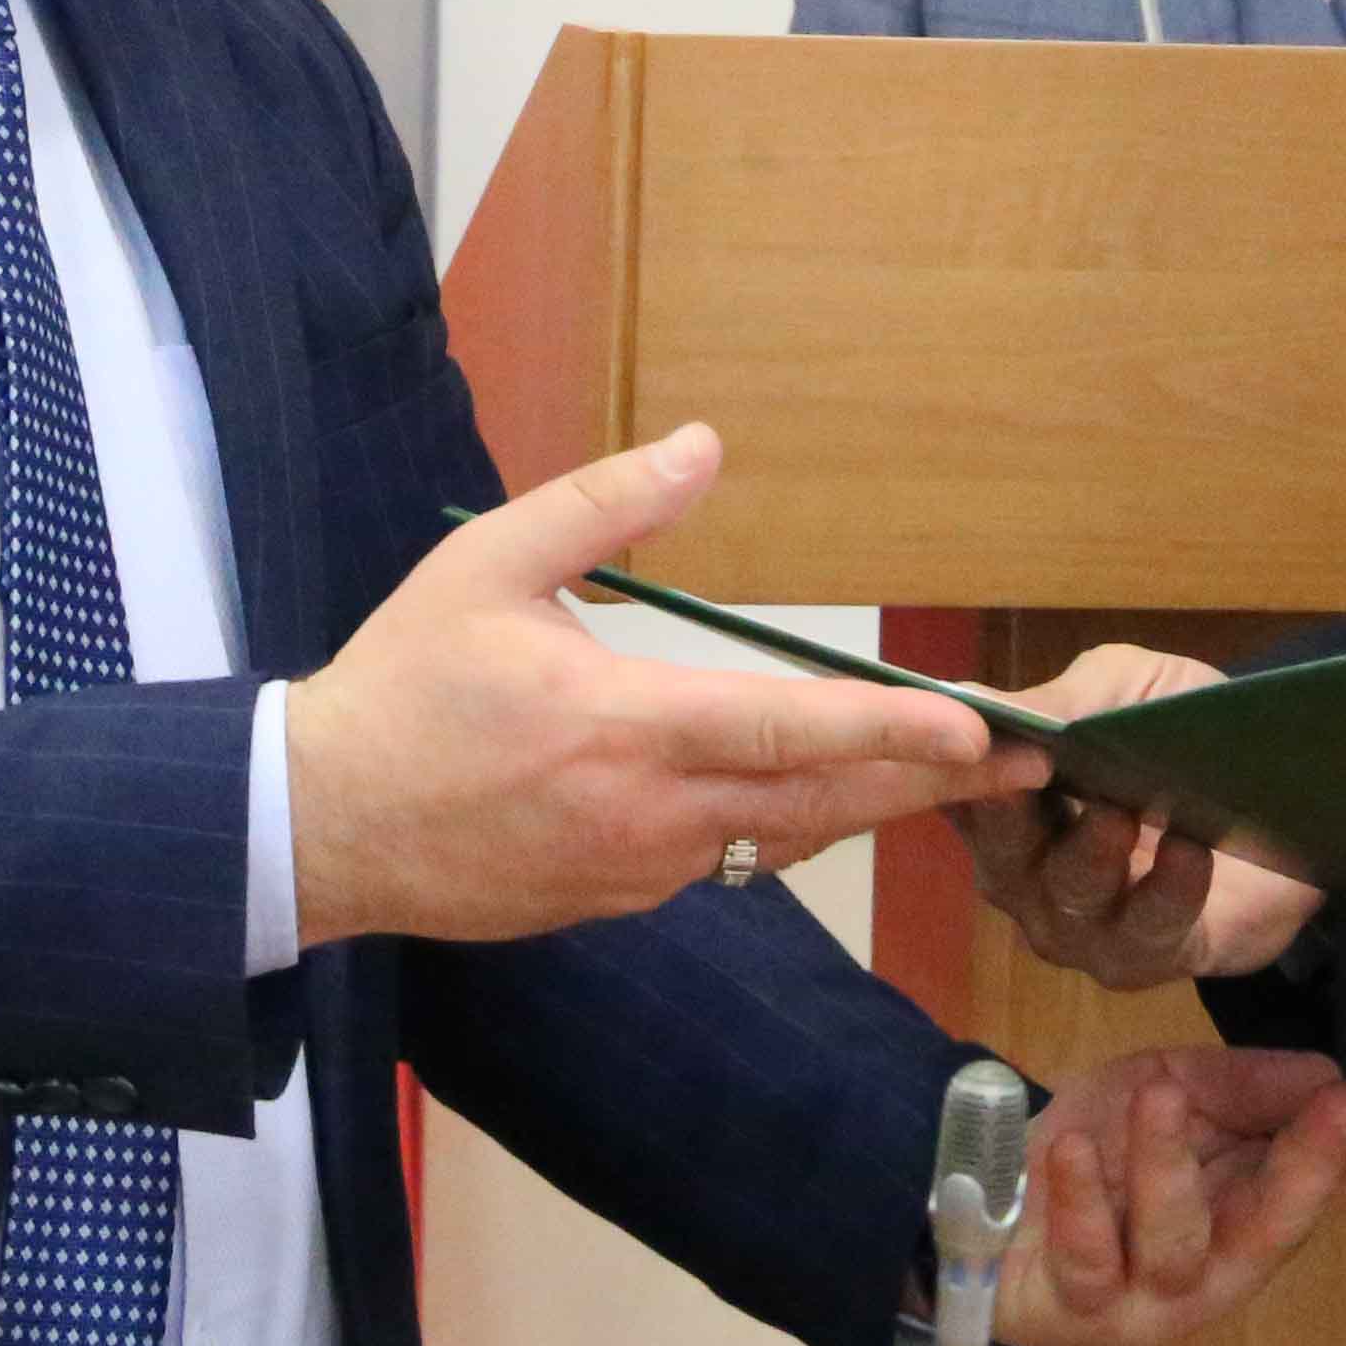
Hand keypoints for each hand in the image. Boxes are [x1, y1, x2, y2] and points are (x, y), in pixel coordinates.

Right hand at [284, 424, 1047, 946]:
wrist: (319, 823)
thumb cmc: (401, 685)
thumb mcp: (487, 566)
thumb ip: (603, 505)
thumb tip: (704, 445)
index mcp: (623, 726)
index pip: (786, 731)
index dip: (890, 733)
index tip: (973, 731)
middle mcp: (647, 812)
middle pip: (818, 801)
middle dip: (928, 781)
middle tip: (1025, 763)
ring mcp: (636, 868)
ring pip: (780, 836)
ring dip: (868, 805)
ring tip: (955, 778)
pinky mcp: (618, 900)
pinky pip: (725, 858)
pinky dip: (787, 825)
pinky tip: (827, 796)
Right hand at [950, 644, 1325, 988]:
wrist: (1286, 804)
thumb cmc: (1181, 739)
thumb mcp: (1130, 691)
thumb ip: (1065, 698)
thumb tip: (973, 701)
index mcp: (1006, 804)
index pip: (957, 791)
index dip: (952, 766)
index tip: (964, 733)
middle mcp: (1025, 874)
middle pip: (1001, 850)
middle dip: (1010, 812)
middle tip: (1035, 769)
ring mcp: (1079, 927)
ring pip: (1069, 896)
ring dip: (1094, 851)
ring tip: (1123, 811)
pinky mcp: (1145, 959)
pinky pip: (1147, 930)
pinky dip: (1168, 888)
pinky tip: (1190, 852)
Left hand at [983, 1043, 1345, 1345]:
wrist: (978, 1201)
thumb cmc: (1096, 1151)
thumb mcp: (1169, 1088)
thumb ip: (1242, 1087)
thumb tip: (1328, 1076)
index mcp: (1245, 1204)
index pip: (1328, 1179)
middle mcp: (1212, 1263)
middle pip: (1276, 1225)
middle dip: (1312, 1164)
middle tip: (1342, 1104)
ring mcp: (1147, 1298)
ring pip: (1178, 1243)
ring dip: (1169, 1164)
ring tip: (1158, 1095)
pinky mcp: (1078, 1311)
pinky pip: (1088, 1257)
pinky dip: (1081, 1202)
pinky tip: (1073, 1149)